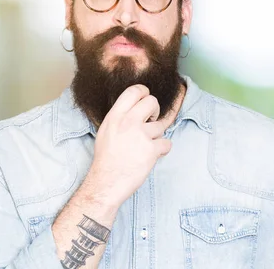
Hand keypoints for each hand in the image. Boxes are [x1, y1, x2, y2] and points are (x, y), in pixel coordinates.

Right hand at [85, 84, 171, 207]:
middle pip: (152, 102)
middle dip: (155, 111)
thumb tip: (137, 106)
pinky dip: (162, 150)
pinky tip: (151, 156)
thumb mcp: (106, 130)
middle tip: (150, 121)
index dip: (144, 93)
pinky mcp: (151, 150)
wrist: (106, 183)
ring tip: (144, 147)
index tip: (146, 100)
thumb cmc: (106, 159)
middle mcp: (128, 122)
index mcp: (115, 116)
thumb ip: (120, 117)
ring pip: (161, 126)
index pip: (134, 91)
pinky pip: (167, 143)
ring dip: (157, 136)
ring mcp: (141, 136)